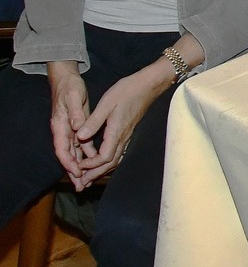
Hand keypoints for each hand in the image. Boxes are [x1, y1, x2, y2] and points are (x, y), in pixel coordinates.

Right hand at [47, 62, 90, 183]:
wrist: (67, 79)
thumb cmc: (69, 87)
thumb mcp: (73, 97)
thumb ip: (75, 114)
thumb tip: (77, 128)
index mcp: (60, 126)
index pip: (62, 149)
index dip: (69, 163)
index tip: (77, 173)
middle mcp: (63, 131)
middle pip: (68, 156)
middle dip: (74, 172)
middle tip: (82, 186)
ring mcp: (70, 130)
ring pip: (75, 153)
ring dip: (82, 166)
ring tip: (88, 181)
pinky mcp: (77, 127)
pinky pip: (82, 145)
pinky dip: (87, 154)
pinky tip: (95, 162)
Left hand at [72, 67, 165, 187]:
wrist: (149, 84)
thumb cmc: (128, 91)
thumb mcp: (107, 103)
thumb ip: (93, 121)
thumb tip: (80, 137)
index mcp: (116, 131)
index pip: (104, 157)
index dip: (91, 165)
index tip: (79, 166)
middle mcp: (123, 137)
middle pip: (110, 163)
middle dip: (95, 174)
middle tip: (82, 182)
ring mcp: (127, 135)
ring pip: (115, 159)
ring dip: (102, 170)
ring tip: (90, 177)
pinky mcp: (128, 132)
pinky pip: (118, 152)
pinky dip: (108, 161)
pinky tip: (103, 162)